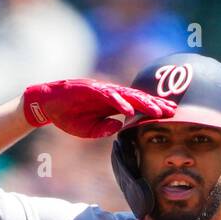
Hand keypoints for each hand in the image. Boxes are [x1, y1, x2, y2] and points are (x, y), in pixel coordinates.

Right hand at [21, 79, 176, 137]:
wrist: (47, 105)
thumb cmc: (68, 117)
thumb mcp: (89, 130)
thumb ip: (105, 129)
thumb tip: (120, 128)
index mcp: (112, 103)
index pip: (137, 105)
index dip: (153, 109)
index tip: (170, 114)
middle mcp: (109, 94)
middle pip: (137, 98)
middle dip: (155, 104)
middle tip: (173, 111)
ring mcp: (99, 90)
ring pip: (126, 95)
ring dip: (142, 103)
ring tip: (157, 111)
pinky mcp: (88, 89)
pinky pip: (106, 95)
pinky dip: (119, 101)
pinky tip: (130, 109)